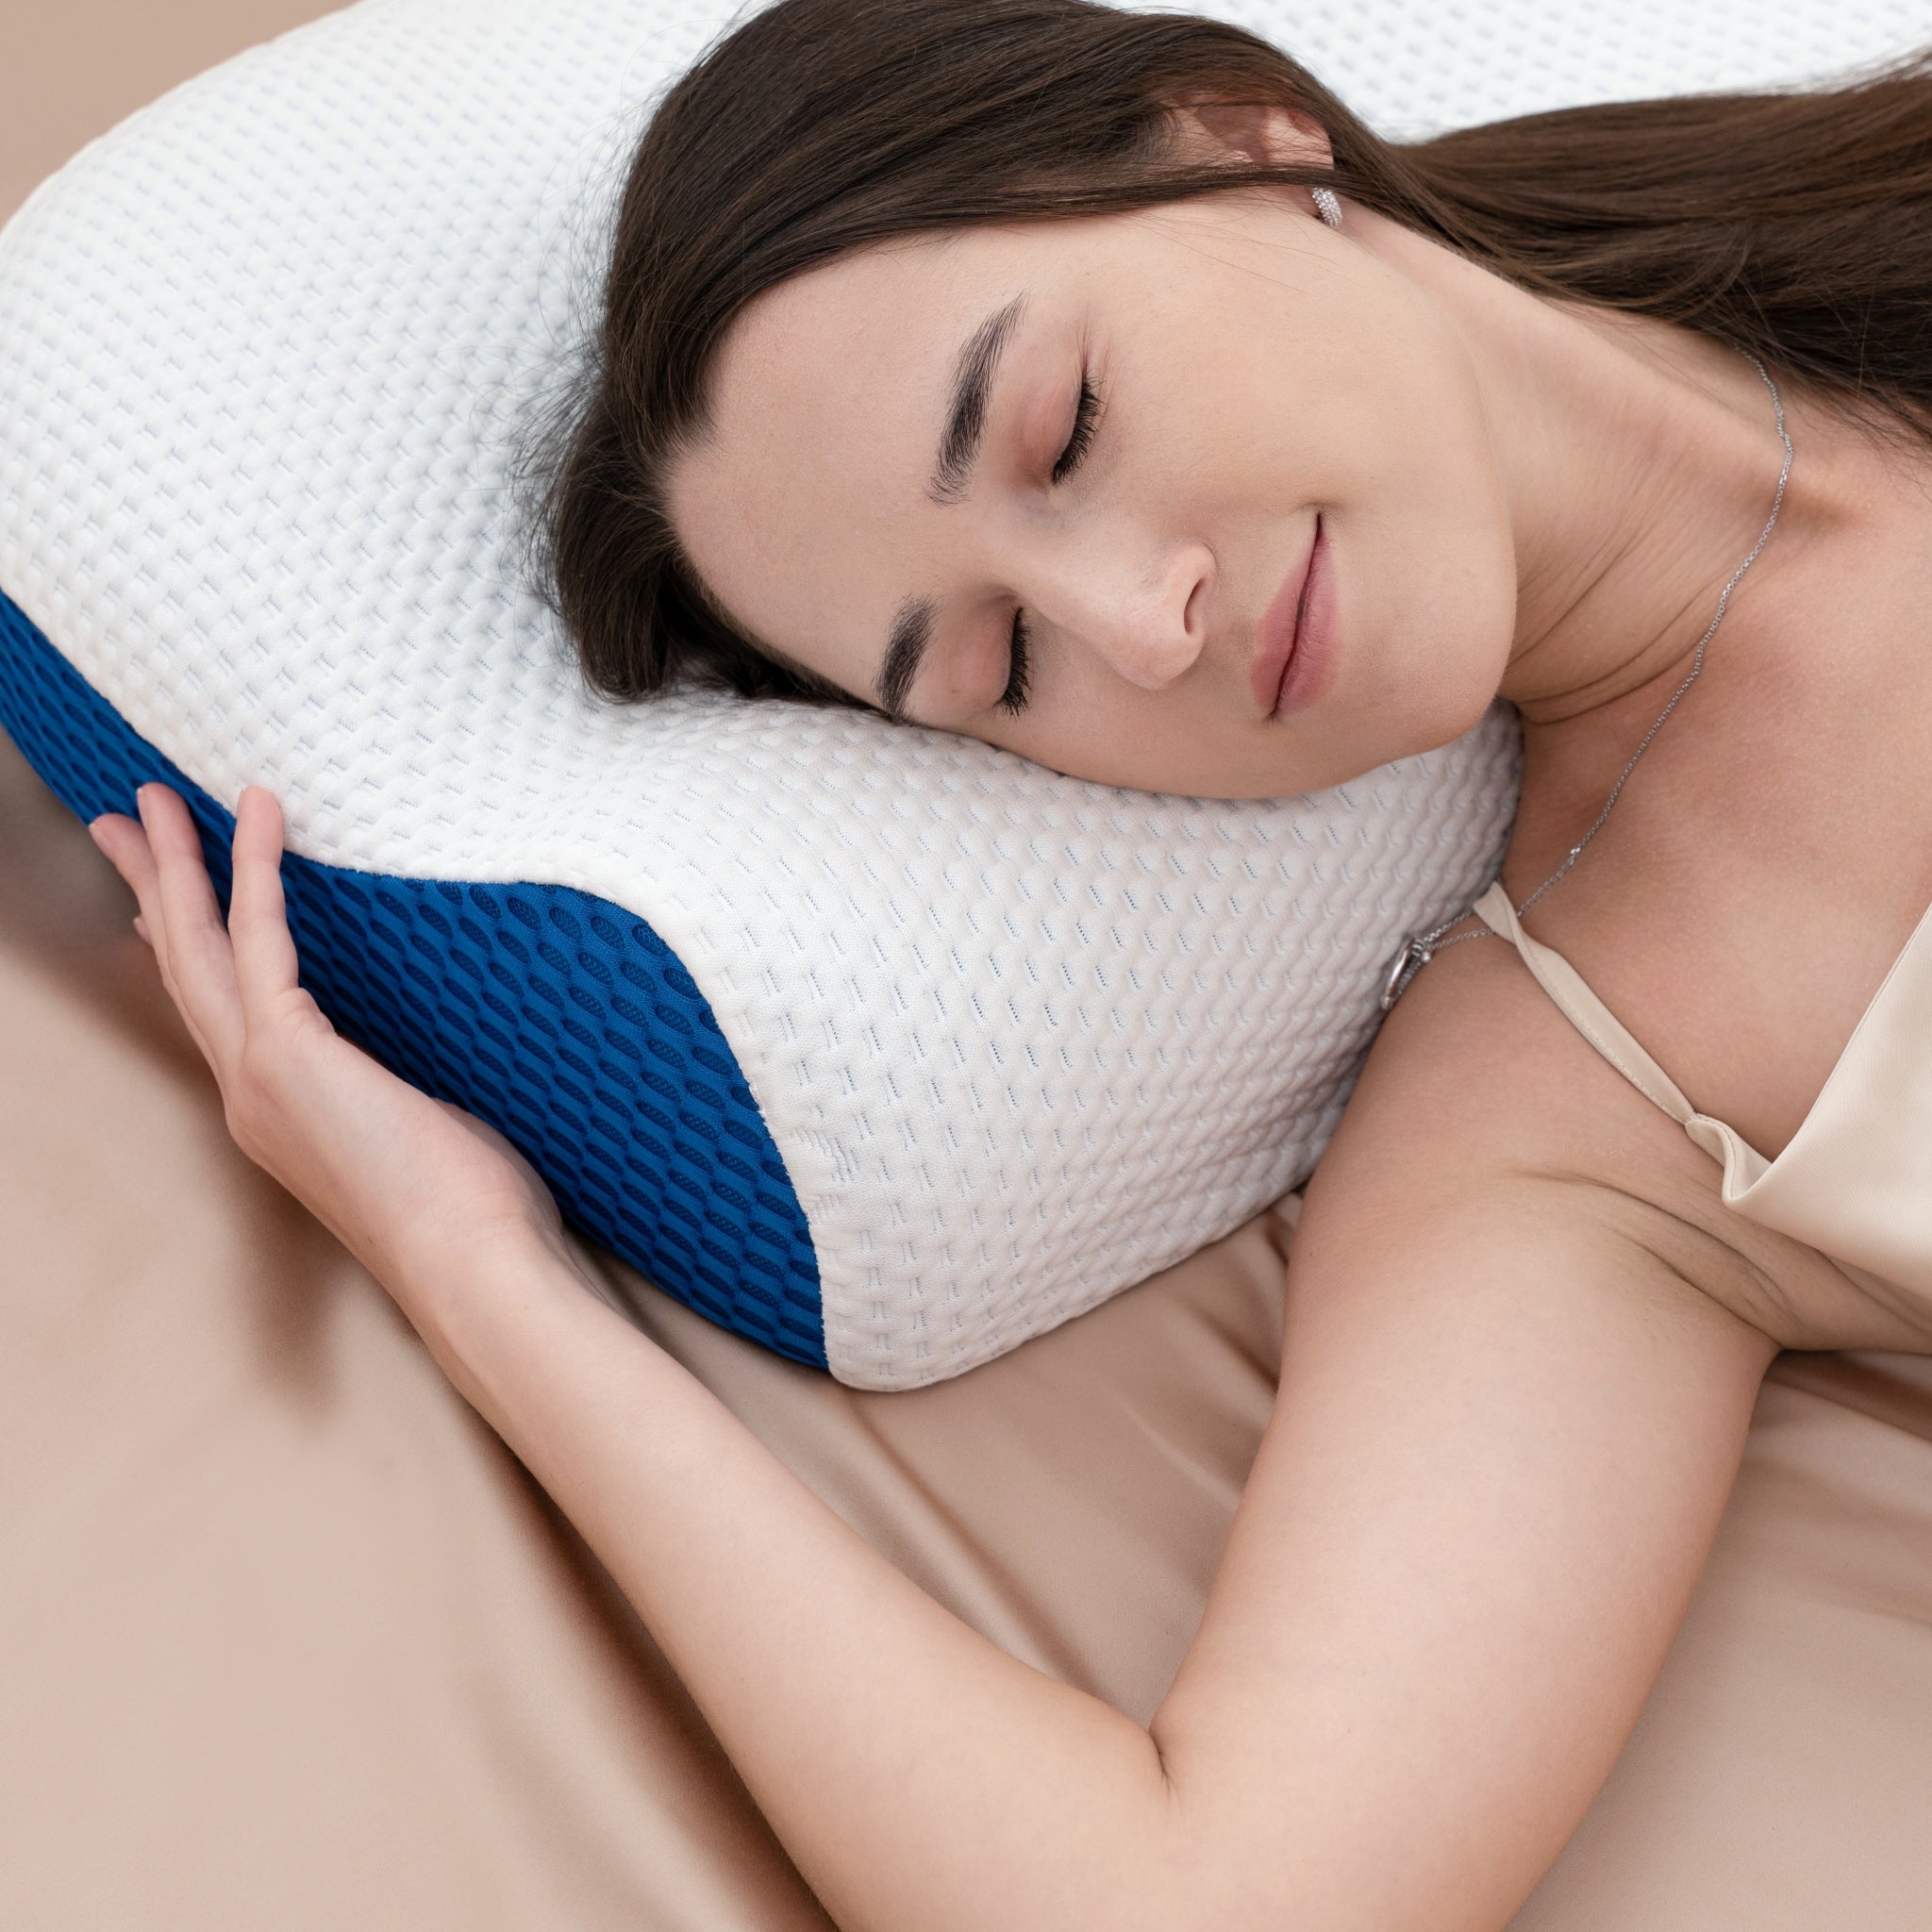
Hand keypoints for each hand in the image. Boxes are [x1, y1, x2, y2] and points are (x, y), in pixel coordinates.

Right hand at [89, 782, 572, 1323]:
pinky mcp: (290, 1055)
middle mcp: (252, 1095)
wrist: (474, 1269)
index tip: (162, 901)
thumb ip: (403, 1088)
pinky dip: (255, 868)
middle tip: (126, 821)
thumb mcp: (427, 1131)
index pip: (219, 1013)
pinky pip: (261, 937)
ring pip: (199, 946)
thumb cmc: (477, 1215)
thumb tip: (429, 1059)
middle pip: (184, 970)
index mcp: (280, 1116)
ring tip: (154, 796)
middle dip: (154, 887)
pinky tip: (257, 811)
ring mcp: (260, 1077)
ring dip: (178, 863)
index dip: (186, 950)